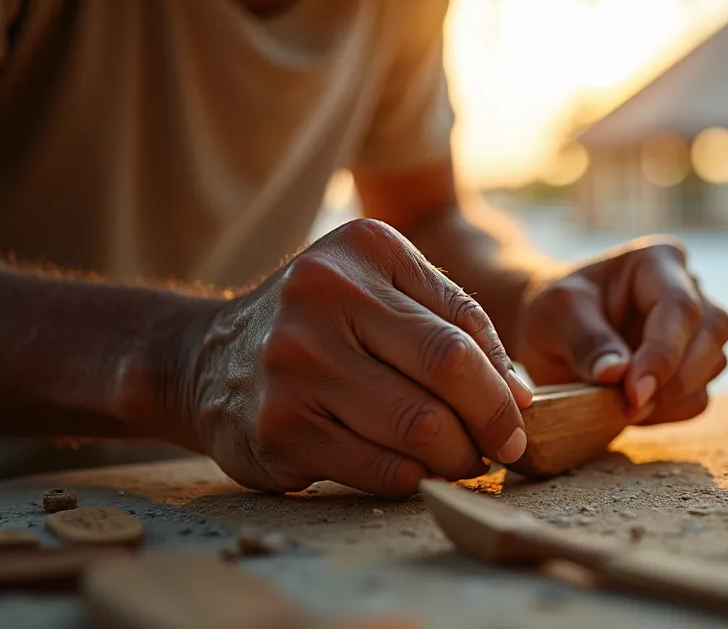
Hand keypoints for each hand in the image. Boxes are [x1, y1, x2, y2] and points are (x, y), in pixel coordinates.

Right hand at [173, 219, 532, 497]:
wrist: (205, 357)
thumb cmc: (322, 325)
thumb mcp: (381, 288)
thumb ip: (454, 324)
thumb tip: (521, 397)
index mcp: (363, 248)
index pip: (463, 325)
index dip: (502, 381)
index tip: (518, 416)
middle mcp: (322, 295)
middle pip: (447, 371)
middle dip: (490, 422)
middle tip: (503, 448)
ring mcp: (294, 363)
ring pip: (418, 427)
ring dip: (457, 458)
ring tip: (462, 462)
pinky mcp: (276, 427)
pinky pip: (378, 468)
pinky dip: (413, 479)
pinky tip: (415, 474)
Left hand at [516, 238, 727, 424]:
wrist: (553, 333)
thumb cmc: (556, 312)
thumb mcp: (556, 314)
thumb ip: (586, 339)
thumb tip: (618, 373)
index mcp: (658, 261)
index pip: (680, 306)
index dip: (663, 353)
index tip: (633, 393)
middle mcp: (689, 288)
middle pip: (712, 332)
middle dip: (675, 378)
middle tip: (629, 406)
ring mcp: (698, 328)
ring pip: (714, 365)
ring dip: (671, 397)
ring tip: (622, 403)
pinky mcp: (695, 366)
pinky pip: (699, 397)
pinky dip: (669, 412)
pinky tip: (632, 407)